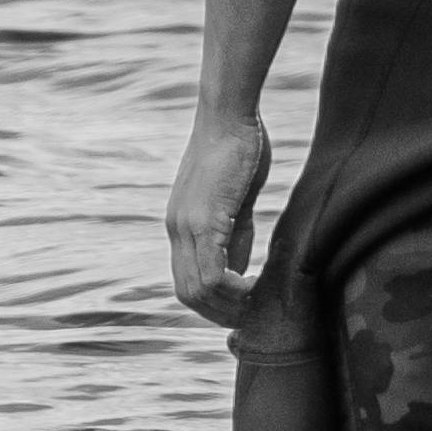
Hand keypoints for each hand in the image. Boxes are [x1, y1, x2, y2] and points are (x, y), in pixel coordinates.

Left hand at [167, 105, 271, 323]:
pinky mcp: (203, 220)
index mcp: (181, 224)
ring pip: (196, 289)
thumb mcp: (236, 199)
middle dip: (218, 312)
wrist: (228, 114)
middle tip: (249, 316)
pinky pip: (211, 272)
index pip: (187, 281)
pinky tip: (254, 285)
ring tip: (254, 304)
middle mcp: (177, 229)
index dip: (213, 302)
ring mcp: (186, 226)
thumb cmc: (239, 147)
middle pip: (187, 292)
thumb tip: (239, 270)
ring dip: (226, 305)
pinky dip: (232, 288)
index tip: (241, 307)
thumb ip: (235, 236)